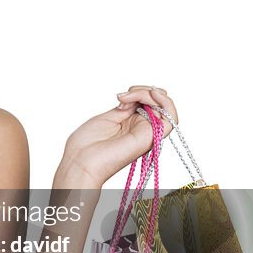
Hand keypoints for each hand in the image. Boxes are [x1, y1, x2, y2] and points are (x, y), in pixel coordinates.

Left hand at [56, 85, 177, 187]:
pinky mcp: (152, 137)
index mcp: (131, 124)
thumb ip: (127, 107)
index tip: (120, 96)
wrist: (81, 161)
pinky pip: (171, 119)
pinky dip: (165, 103)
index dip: (139, 92)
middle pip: (158, 103)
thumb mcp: (109, 117)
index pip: (148, 103)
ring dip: (150, 94)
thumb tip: (138, 97)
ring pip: (165, 107)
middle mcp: (142, 129)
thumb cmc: (87, 144)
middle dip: (144, 91)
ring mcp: (148, 133)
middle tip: (124, 96)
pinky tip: (152, 94)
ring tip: (130, 95)